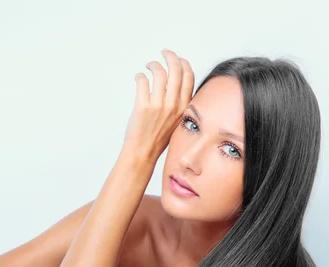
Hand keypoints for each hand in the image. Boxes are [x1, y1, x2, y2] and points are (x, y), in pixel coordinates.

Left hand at [121, 49, 194, 163]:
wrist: (143, 153)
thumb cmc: (158, 139)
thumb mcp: (177, 121)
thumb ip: (178, 104)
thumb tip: (175, 85)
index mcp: (184, 107)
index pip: (189, 77)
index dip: (183, 64)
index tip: (178, 59)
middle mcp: (173, 105)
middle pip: (176, 70)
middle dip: (170, 56)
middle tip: (164, 52)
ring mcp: (158, 105)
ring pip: (159, 72)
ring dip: (153, 65)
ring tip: (149, 66)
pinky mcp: (143, 106)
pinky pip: (142, 81)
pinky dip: (140, 76)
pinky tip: (139, 78)